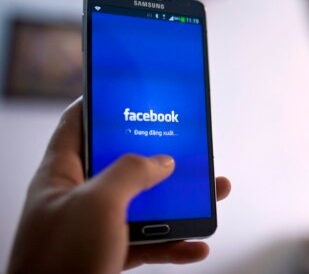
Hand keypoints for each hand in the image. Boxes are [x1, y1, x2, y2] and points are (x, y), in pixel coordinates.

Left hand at [6, 98, 230, 272]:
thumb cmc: (58, 263)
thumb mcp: (97, 204)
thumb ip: (131, 173)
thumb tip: (162, 161)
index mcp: (61, 175)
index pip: (78, 125)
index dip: (102, 103)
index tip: (132, 90)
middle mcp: (79, 198)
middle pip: (124, 165)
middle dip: (160, 155)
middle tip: (188, 143)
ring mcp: (96, 229)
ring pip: (146, 205)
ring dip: (181, 202)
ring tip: (212, 192)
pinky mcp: (111, 256)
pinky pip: (150, 243)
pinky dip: (176, 244)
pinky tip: (197, 244)